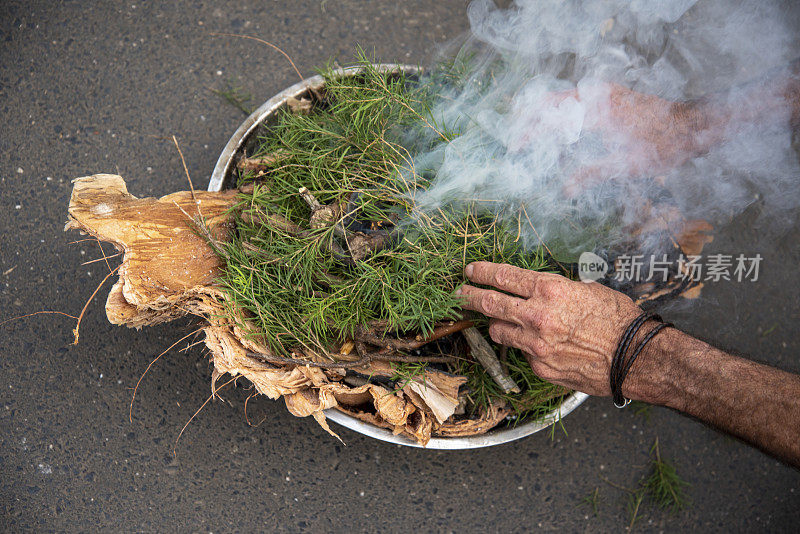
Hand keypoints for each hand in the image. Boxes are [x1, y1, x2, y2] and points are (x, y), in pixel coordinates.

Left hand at [456, 261, 640, 395]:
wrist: (635, 357)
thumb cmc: (618, 320)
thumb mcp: (587, 290)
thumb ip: (558, 289)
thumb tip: (542, 289)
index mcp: (550, 290)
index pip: (504, 277)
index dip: (482, 272)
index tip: (471, 270)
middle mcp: (537, 315)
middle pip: (489, 303)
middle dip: (469, 296)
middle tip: (459, 294)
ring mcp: (536, 344)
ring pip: (498, 331)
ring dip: (497, 324)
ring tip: (499, 321)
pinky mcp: (539, 367)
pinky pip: (521, 353)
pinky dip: (524, 347)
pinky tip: (537, 345)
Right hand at [524, 83, 710, 195]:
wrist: (693, 125)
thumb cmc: (662, 146)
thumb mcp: (625, 165)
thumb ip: (589, 175)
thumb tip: (564, 190)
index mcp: (597, 111)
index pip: (550, 119)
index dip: (529, 134)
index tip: (515, 148)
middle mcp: (598, 96)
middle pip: (550, 101)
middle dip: (529, 119)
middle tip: (515, 140)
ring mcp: (605, 92)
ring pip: (562, 98)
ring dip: (543, 115)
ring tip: (531, 137)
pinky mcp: (611, 95)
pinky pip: (576, 100)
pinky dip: (560, 114)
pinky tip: (558, 133)